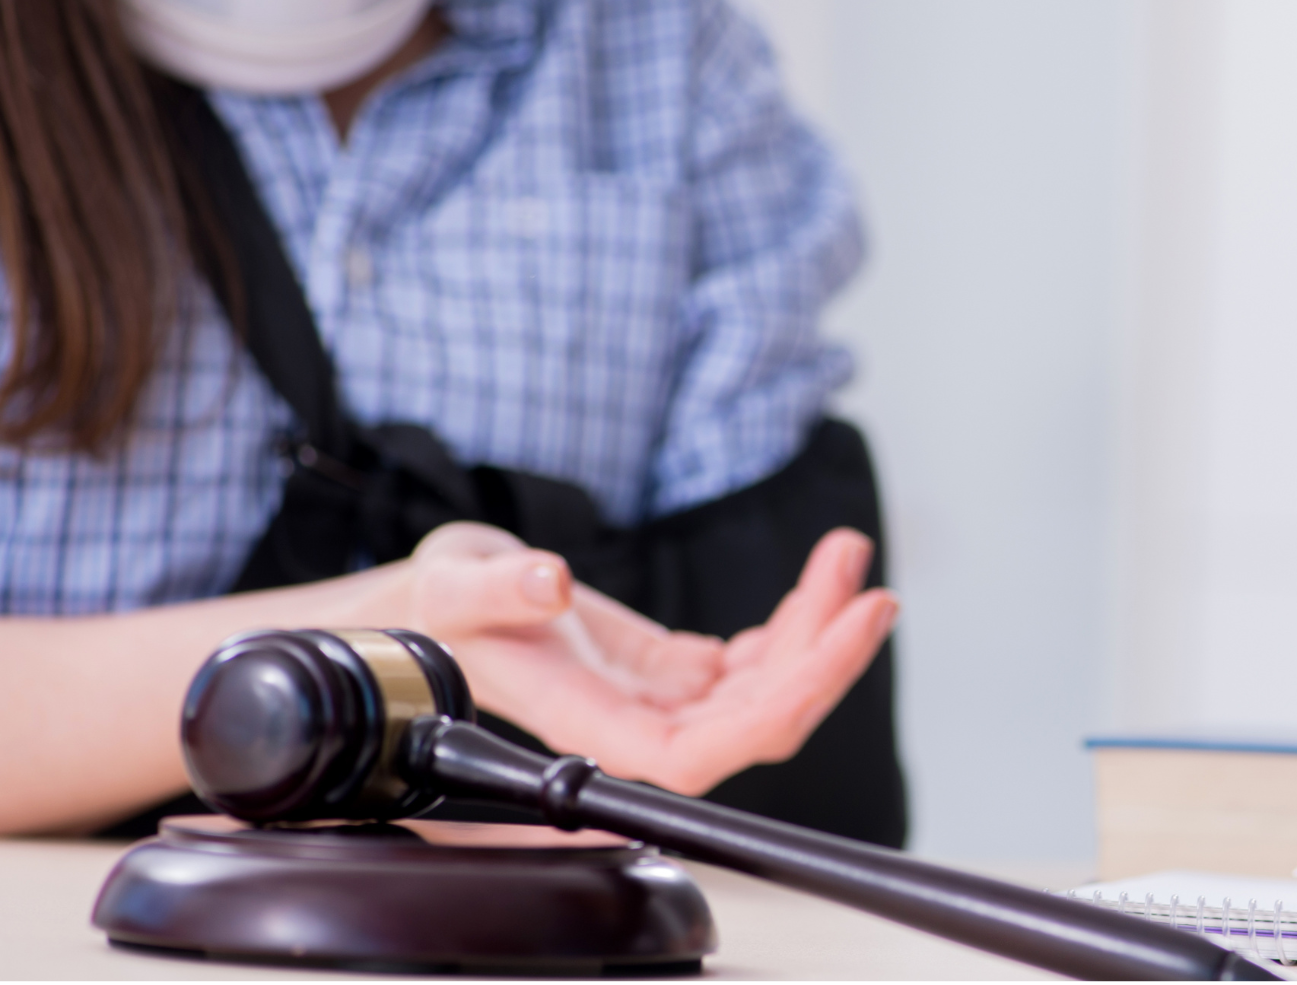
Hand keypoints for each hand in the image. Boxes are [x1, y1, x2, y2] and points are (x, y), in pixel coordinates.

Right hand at [352, 522, 898, 795]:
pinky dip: (790, 624)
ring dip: (814, 628)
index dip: (779, 709)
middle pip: (756, 721)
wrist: (413, 614)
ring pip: (762, 687)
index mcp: (590, 722)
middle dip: (823, 658)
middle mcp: (634, 723)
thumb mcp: (451, 582)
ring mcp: (657, 700)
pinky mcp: (665, 673)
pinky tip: (812, 584)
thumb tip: (550, 586)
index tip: (836, 640)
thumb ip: (499, 588)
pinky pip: (747, 665)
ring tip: (844, 557)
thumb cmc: (423, 613)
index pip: (702, 750)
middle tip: (870, 591)